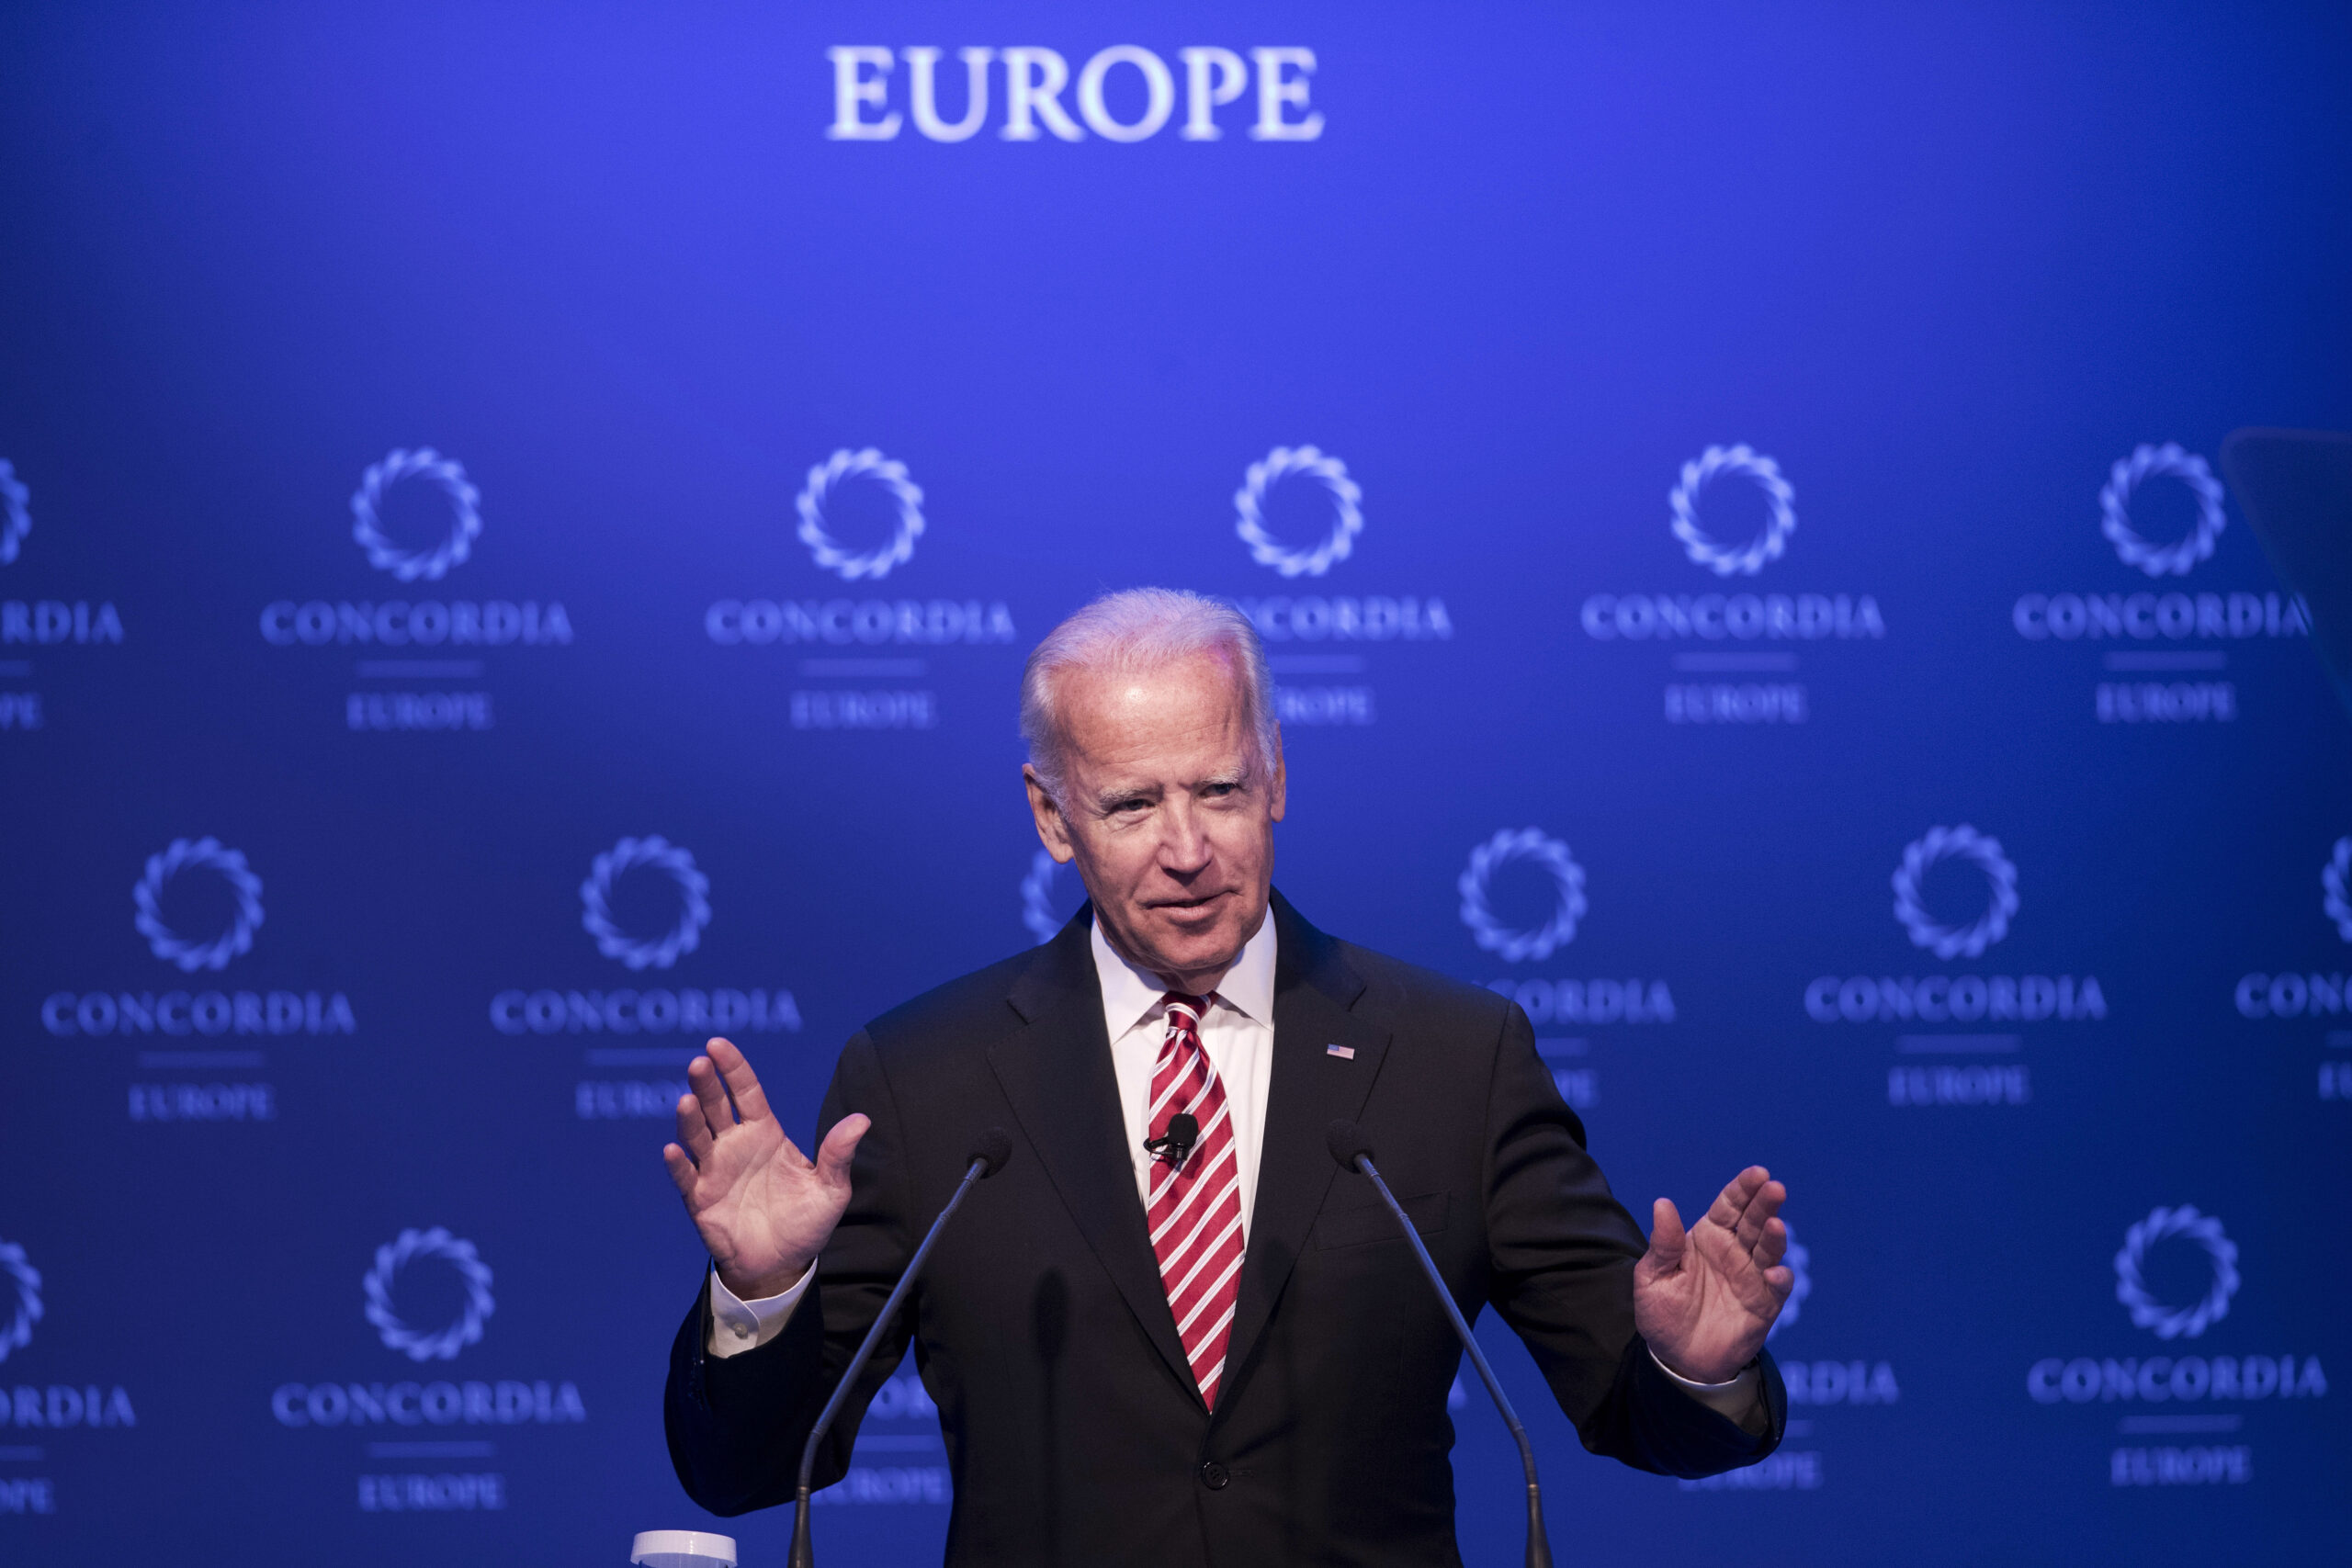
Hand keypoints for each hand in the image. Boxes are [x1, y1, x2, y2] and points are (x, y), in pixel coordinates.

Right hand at [661, 1037, 868, 1300]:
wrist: (782, 1266)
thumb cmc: (805, 1223)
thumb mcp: (831, 1189)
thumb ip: (839, 1155)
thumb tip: (863, 1120)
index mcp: (765, 1133)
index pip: (746, 1092)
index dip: (732, 1068)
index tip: (717, 1044)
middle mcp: (735, 1145)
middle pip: (716, 1107)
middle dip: (706, 1085)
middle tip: (700, 1063)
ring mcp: (714, 1170)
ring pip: (696, 1136)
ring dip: (689, 1119)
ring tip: (687, 1101)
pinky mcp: (700, 1200)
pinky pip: (685, 1178)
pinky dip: (679, 1164)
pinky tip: (674, 1151)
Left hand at [1633, 1167, 1791, 1383]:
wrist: (1675, 1358)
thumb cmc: (1662, 1312)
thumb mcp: (1652, 1276)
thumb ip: (1662, 1243)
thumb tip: (1662, 1203)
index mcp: (1708, 1238)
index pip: (1729, 1206)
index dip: (1743, 1188)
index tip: (1758, 1173)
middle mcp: (1734, 1253)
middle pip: (1753, 1222)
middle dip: (1765, 1203)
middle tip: (1774, 1188)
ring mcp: (1751, 1278)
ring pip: (1769, 1251)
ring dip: (1775, 1237)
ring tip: (1774, 1225)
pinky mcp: (1763, 1307)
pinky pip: (1776, 1290)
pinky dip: (1779, 1279)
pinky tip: (1774, 1273)